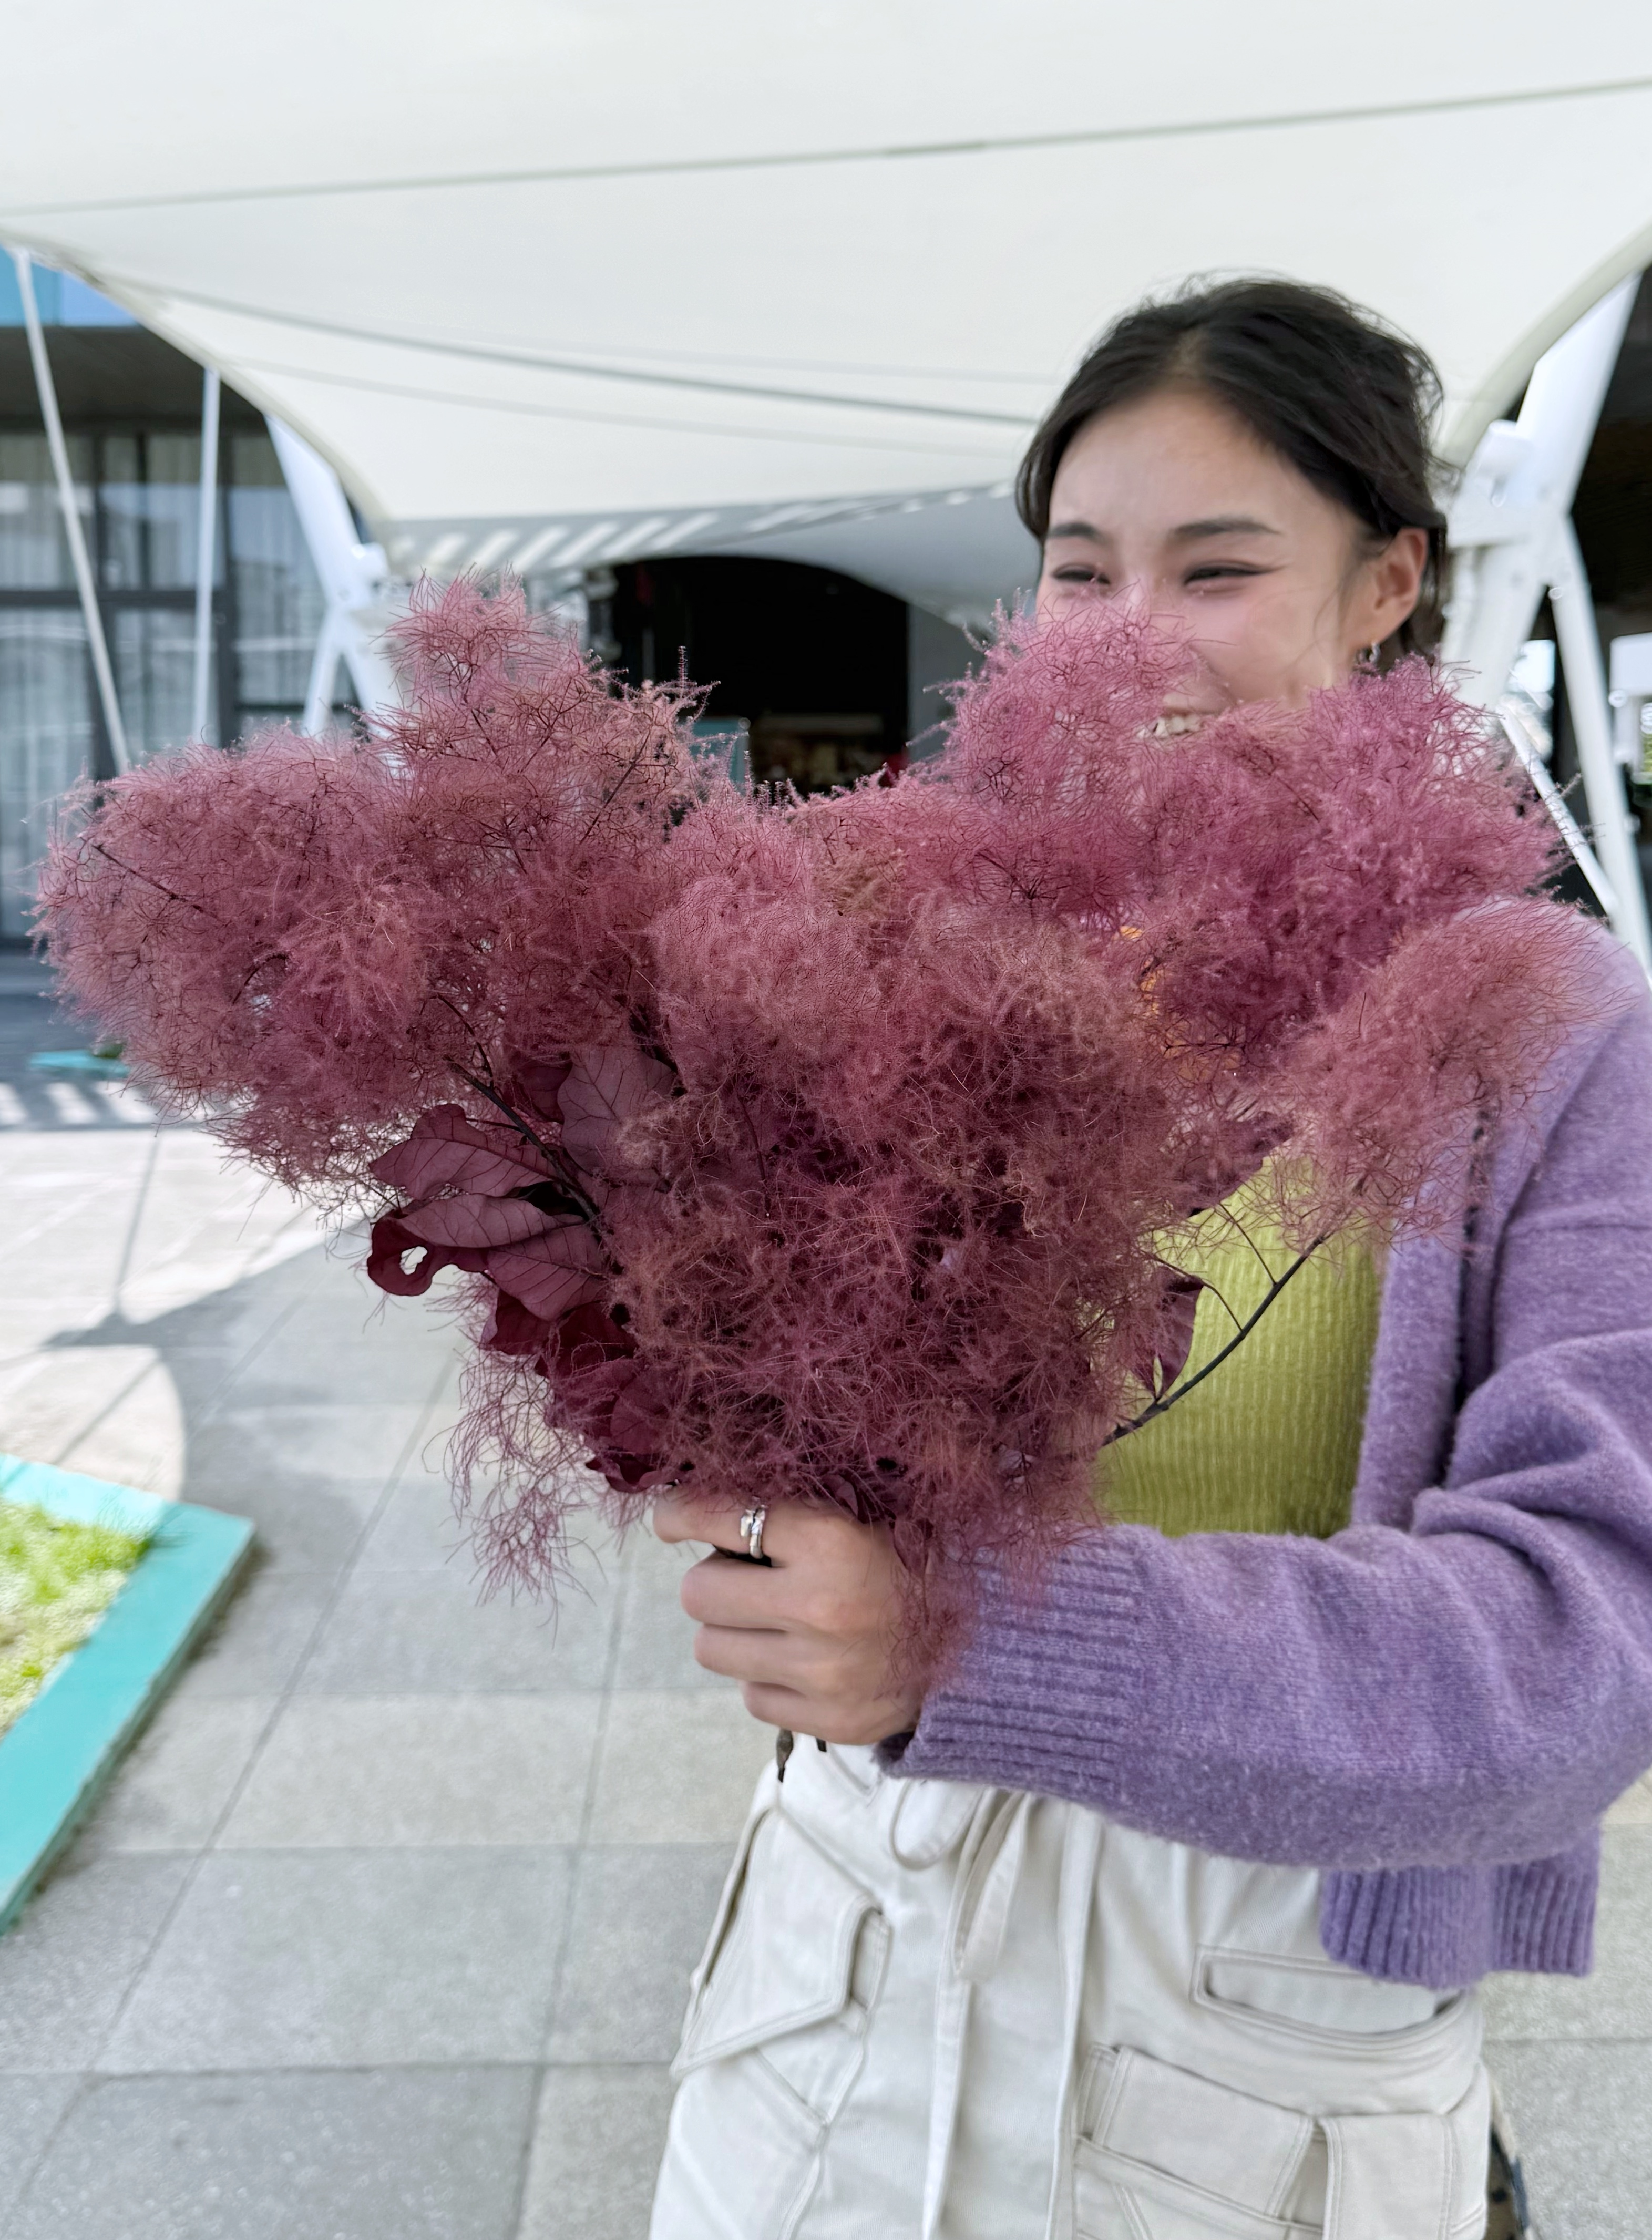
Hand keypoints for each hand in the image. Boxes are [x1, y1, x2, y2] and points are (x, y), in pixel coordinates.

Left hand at [652, 1495, 922, 1745]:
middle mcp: (823, 1607)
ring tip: (776, 1620)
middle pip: (699, 1593)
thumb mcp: (856, 1514)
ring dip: (733, 1631)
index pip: (723, 1516)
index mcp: (832, 1540)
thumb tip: (695, 1507)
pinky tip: (805, 1659)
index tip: (669, 1519)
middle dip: (714, 1581)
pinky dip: (767, 1677)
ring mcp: (824, 1673)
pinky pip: (752, 1697)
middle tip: (747, 1577)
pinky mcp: (831, 1720)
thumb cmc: (909, 1560)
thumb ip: (786, 1509)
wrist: (986, 1635)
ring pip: (712, 1649)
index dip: (681, 1514)